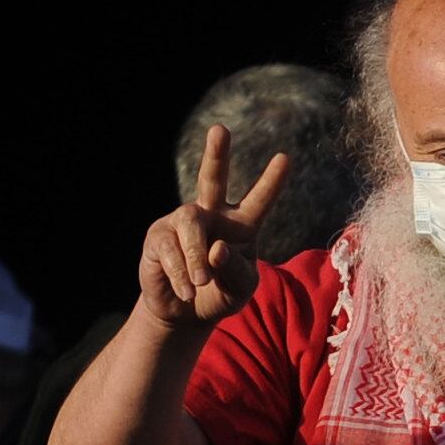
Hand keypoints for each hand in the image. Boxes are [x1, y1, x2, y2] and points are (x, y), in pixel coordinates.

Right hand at [136, 125, 293, 329]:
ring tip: (201, 282)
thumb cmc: (221, 294)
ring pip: (190, 223)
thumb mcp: (240, 289)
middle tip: (220, 131)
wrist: (186, 313)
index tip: (285, 158)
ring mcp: (182, 223)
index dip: (271, 182)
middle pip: (212, 179)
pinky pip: (170, 248)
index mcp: (241, 225)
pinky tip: (187, 290)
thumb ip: (235, 269)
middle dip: (216, 154)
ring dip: (196, 255)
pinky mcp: (159, 237)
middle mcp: (211, 215)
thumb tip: (217, 248)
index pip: (258, 200)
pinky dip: (181, 273)